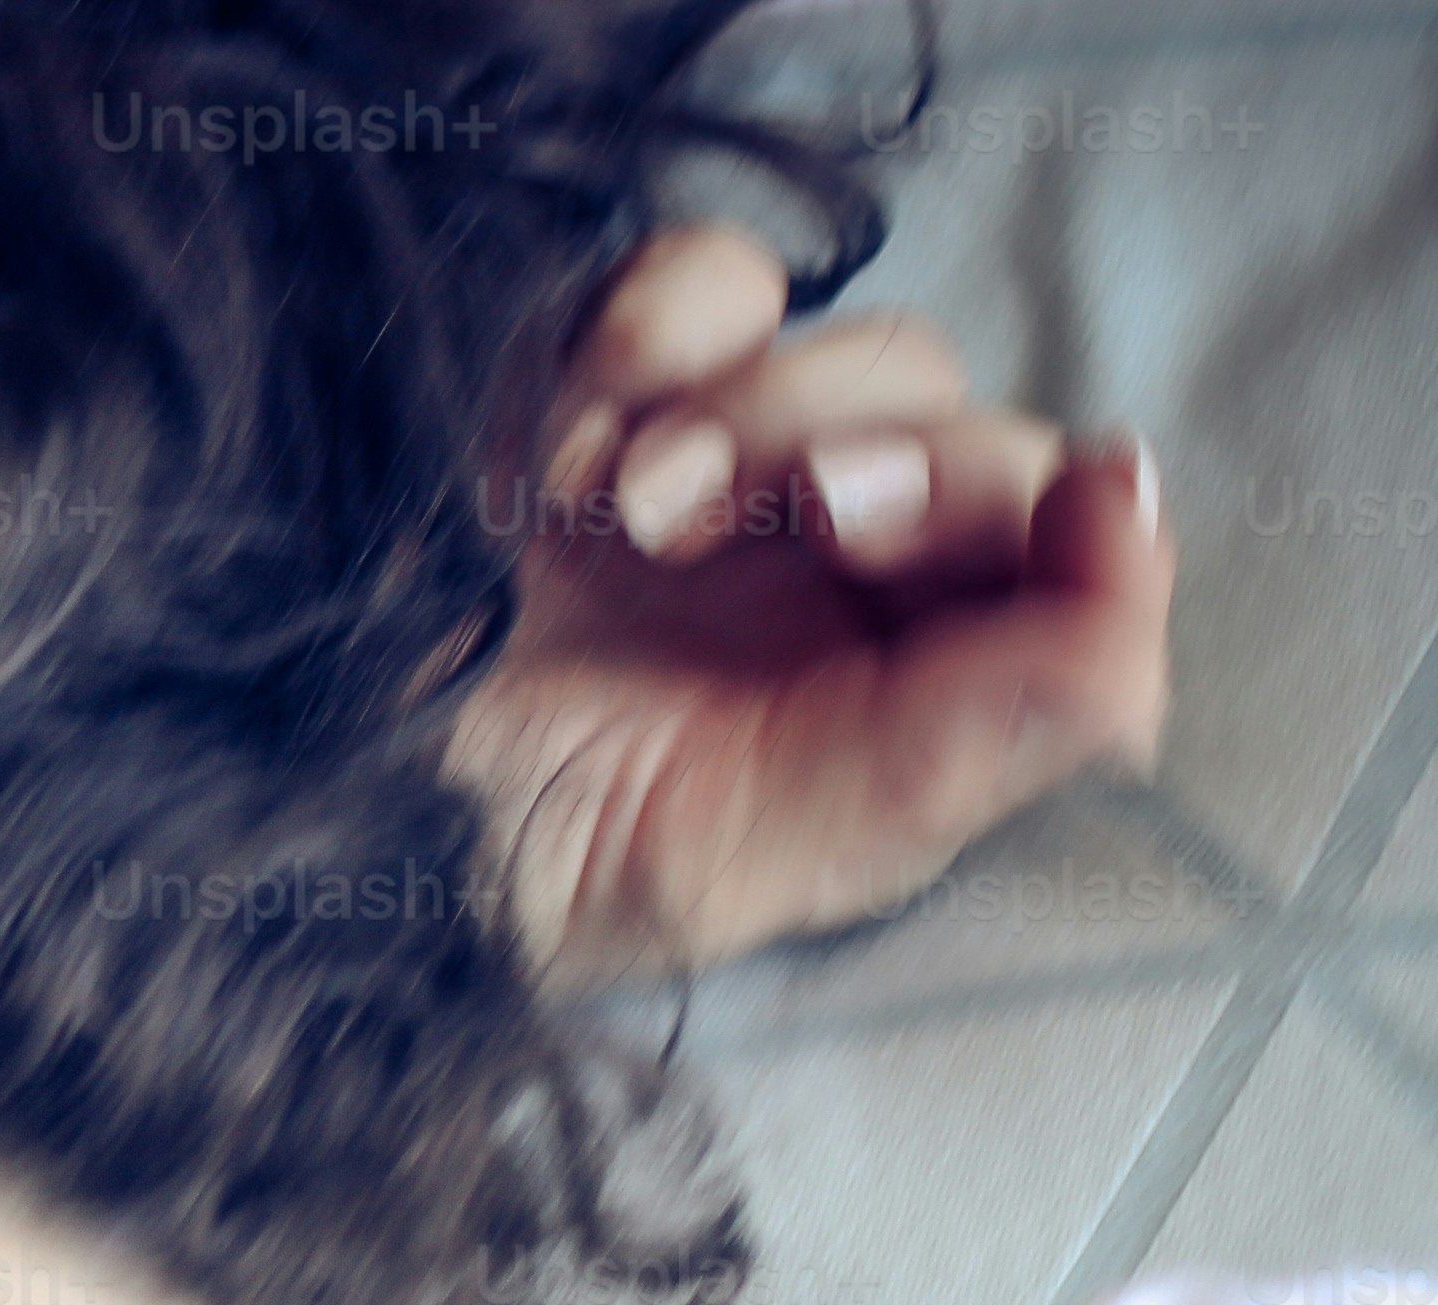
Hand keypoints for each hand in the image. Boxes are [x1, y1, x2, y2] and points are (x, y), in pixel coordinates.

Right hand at [461, 224, 1169, 986]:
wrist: (301, 810)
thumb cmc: (522, 882)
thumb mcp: (753, 862)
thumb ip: (964, 757)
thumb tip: (1136, 651)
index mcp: (912, 696)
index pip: (1071, 561)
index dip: (1069, 520)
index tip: (1058, 509)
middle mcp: (846, 581)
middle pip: (968, 431)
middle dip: (903, 460)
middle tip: (801, 520)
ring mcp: (732, 482)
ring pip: (857, 349)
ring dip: (761, 411)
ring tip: (628, 516)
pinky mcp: (612, 399)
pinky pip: (705, 290)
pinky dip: (662, 328)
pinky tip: (572, 452)